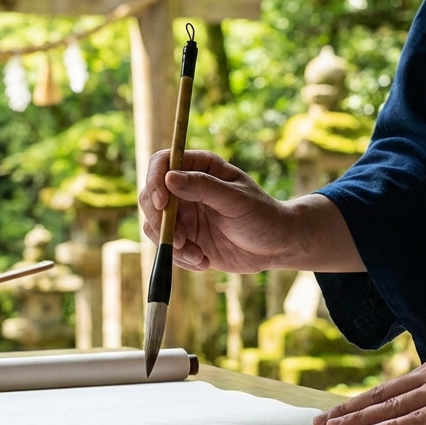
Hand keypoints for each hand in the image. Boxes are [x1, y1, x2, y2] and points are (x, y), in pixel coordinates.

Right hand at [139, 150, 293, 272]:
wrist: (276, 246)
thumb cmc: (263, 215)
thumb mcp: (236, 200)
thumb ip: (204, 188)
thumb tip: (169, 177)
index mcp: (201, 168)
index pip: (162, 163)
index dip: (155, 180)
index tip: (162, 205)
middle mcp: (187, 188)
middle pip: (150, 196)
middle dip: (158, 221)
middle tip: (180, 241)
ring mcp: (184, 214)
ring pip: (154, 225)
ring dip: (171, 244)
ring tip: (198, 256)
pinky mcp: (186, 238)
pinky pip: (167, 247)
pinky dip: (180, 258)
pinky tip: (204, 261)